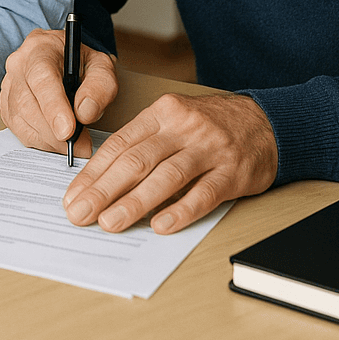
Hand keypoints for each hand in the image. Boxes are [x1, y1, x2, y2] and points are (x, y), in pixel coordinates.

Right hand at [0, 28, 116, 157]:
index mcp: (40, 49)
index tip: (68, 132)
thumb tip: (84, 113)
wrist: (64, 59)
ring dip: (48, 140)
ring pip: (21, 120)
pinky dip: (40, 141)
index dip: (53, 108)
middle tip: (81, 146)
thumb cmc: (81, 62)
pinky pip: (18, 130)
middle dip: (54, 132)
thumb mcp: (102, 67)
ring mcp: (8, 86)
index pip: (42, 80)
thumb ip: (100, 87)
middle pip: (27, 104)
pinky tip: (57, 140)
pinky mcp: (6, 106)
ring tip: (73, 144)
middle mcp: (18, 66)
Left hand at [61, 92, 277, 234]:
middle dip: (103, 190)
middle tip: (79, 214)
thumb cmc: (209, 127)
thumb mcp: (172, 122)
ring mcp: (209, 149)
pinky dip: (181, 211)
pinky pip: (203, 193)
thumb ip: (142, 145)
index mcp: (161, 114)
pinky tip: (161, 225)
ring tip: (109, 223)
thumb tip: (101, 182)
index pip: (119, 145)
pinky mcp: (232, 172)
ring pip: (165, 177)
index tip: (72, 196)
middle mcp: (182, 128)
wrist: (266, 123)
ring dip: (134, 203)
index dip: (92, 173)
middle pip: (136, 161)